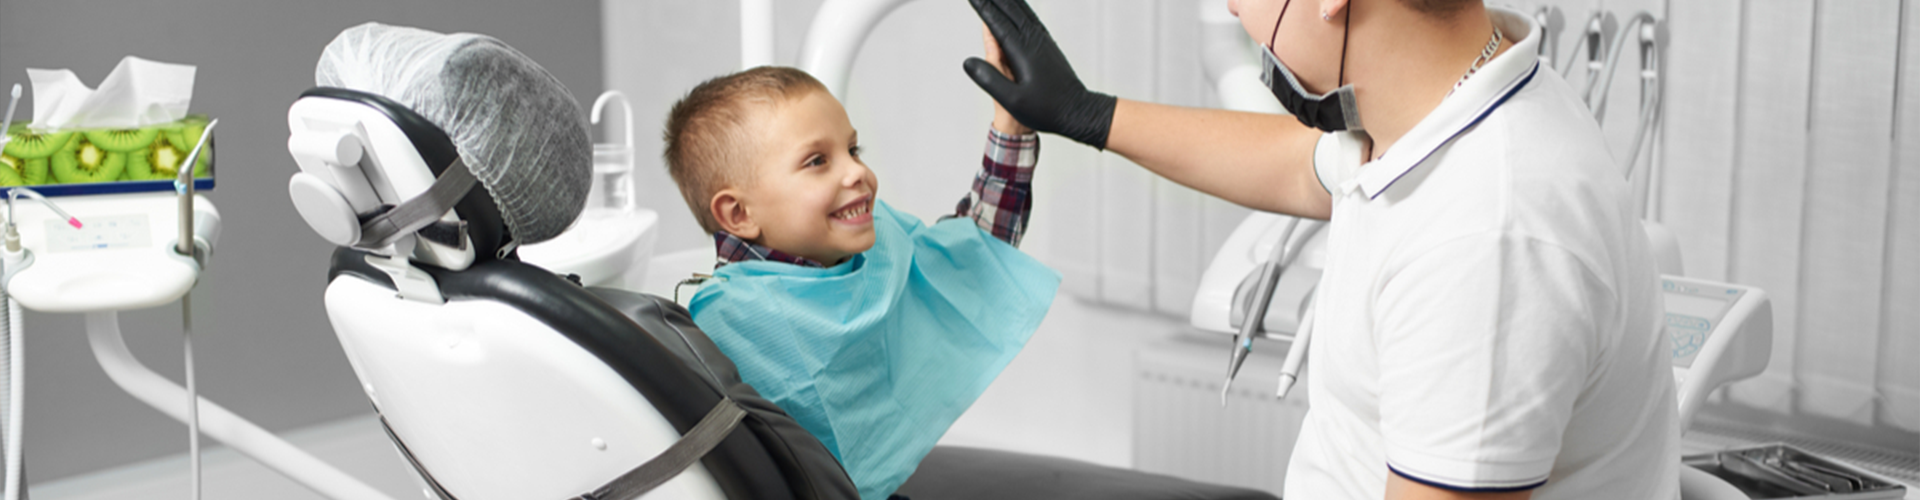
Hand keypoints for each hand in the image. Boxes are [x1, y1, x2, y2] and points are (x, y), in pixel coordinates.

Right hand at [964, 0, 1114, 147]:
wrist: (1078, 111)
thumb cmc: (1047, 110)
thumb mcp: (1012, 100)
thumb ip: (989, 79)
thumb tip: (968, 62)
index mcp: (1022, 51)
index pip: (997, 23)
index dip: (983, 7)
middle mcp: (1034, 41)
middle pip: (1011, 11)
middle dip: (995, 0)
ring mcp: (1043, 42)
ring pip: (1023, 12)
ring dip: (1009, 1)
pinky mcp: (1049, 46)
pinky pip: (1032, 20)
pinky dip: (1022, 9)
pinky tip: (1020, 8)